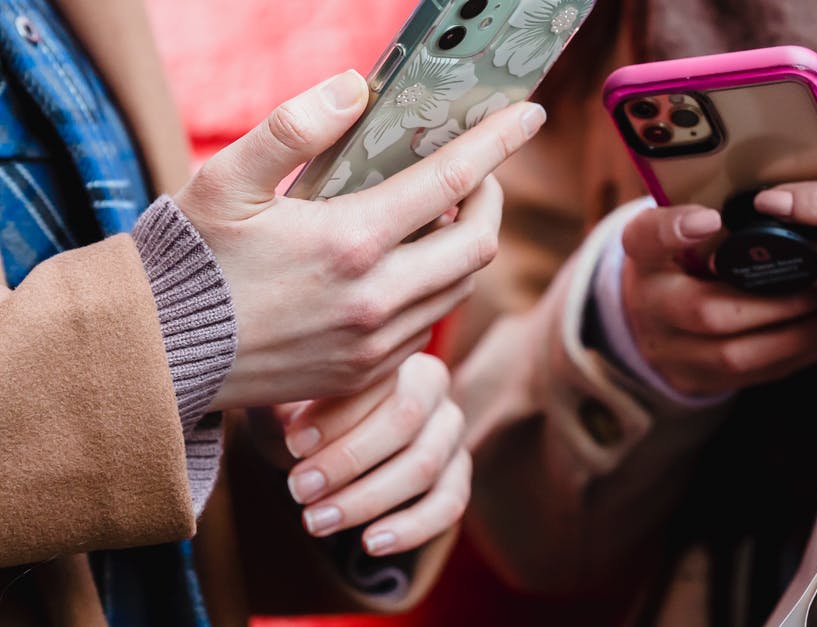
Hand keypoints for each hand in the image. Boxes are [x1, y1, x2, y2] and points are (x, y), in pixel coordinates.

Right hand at [174, 70, 546, 408]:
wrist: (157, 355)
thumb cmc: (188, 261)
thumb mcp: (225, 180)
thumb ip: (291, 128)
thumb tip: (355, 89)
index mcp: (350, 242)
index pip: (452, 181)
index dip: (499, 142)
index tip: (529, 115)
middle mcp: (376, 300)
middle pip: (478, 244)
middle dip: (493, 199)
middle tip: (478, 174)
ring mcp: (375, 344)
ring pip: (461, 289)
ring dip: (467, 246)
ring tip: (443, 213)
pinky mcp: (366, 374)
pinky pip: (429, 326)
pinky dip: (438, 288)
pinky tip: (409, 265)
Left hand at [281, 353, 468, 555]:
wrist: (331, 444)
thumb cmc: (307, 415)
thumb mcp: (289, 402)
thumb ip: (285, 402)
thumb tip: (279, 414)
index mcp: (398, 359)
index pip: (379, 380)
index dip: (337, 414)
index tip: (292, 443)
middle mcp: (436, 391)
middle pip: (406, 420)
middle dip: (348, 460)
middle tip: (299, 489)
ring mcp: (452, 435)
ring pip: (424, 466)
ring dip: (367, 499)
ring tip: (316, 521)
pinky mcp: (457, 477)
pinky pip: (449, 505)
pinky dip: (411, 528)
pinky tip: (370, 543)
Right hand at [620, 206, 816, 396]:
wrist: (659, 317)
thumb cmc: (689, 256)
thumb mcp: (687, 225)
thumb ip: (718, 210)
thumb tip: (781, 197)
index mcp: (644, 255)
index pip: (646, 239)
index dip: (674, 230)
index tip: (711, 217)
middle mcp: (650, 305)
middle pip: (705, 310)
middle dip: (774, 300)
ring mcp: (673, 351)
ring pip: (736, 354)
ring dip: (796, 332)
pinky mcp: (702, 381)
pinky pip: (756, 374)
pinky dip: (800, 352)